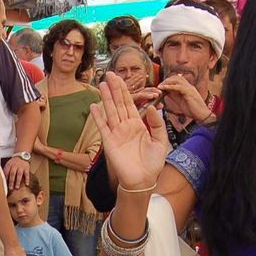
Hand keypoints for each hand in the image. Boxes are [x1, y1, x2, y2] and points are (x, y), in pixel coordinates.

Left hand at [4, 155, 32, 190]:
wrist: (21, 155)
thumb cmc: (13, 162)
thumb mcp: (8, 164)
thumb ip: (5, 170)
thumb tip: (1, 179)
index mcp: (9, 165)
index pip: (6, 172)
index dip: (5, 178)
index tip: (4, 185)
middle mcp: (15, 166)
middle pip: (12, 174)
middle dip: (11, 182)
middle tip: (10, 188)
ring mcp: (21, 167)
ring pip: (19, 174)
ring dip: (18, 181)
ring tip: (17, 187)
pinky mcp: (26, 168)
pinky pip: (27, 174)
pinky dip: (27, 179)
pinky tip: (26, 184)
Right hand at [88, 75, 168, 191]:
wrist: (143, 180)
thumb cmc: (152, 164)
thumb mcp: (161, 141)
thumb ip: (157, 124)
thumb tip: (152, 107)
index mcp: (138, 125)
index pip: (130, 104)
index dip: (125, 91)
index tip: (120, 78)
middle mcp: (126, 127)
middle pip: (119, 104)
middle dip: (114, 89)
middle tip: (109, 74)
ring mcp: (117, 134)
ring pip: (111, 111)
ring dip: (106, 98)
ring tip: (102, 84)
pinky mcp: (110, 142)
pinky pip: (103, 126)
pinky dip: (98, 116)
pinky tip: (94, 106)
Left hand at [157, 74, 212, 122]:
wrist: (202, 115)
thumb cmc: (192, 110)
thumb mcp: (180, 101)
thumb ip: (174, 96)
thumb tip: (166, 93)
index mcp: (187, 88)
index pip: (176, 79)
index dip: (168, 81)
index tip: (160, 86)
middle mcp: (188, 86)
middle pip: (176, 77)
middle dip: (166, 80)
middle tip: (159, 86)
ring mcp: (189, 88)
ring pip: (177, 80)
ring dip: (167, 82)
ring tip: (160, 87)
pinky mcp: (189, 92)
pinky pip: (178, 86)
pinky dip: (170, 86)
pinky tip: (164, 89)